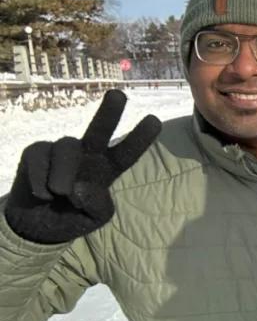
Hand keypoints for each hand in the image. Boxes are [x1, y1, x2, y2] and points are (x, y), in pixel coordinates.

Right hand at [4, 90, 161, 244]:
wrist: (38, 225)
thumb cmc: (73, 217)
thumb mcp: (94, 218)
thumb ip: (96, 205)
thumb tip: (79, 188)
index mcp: (107, 169)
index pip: (126, 153)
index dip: (139, 138)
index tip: (155, 121)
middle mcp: (87, 154)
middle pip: (99, 130)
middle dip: (109, 113)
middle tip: (119, 95)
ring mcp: (61, 150)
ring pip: (67, 148)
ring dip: (62, 174)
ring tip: (58, 194)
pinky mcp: (37, 151)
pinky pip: (40, 158)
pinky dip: (40, 181)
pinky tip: (41, 195)